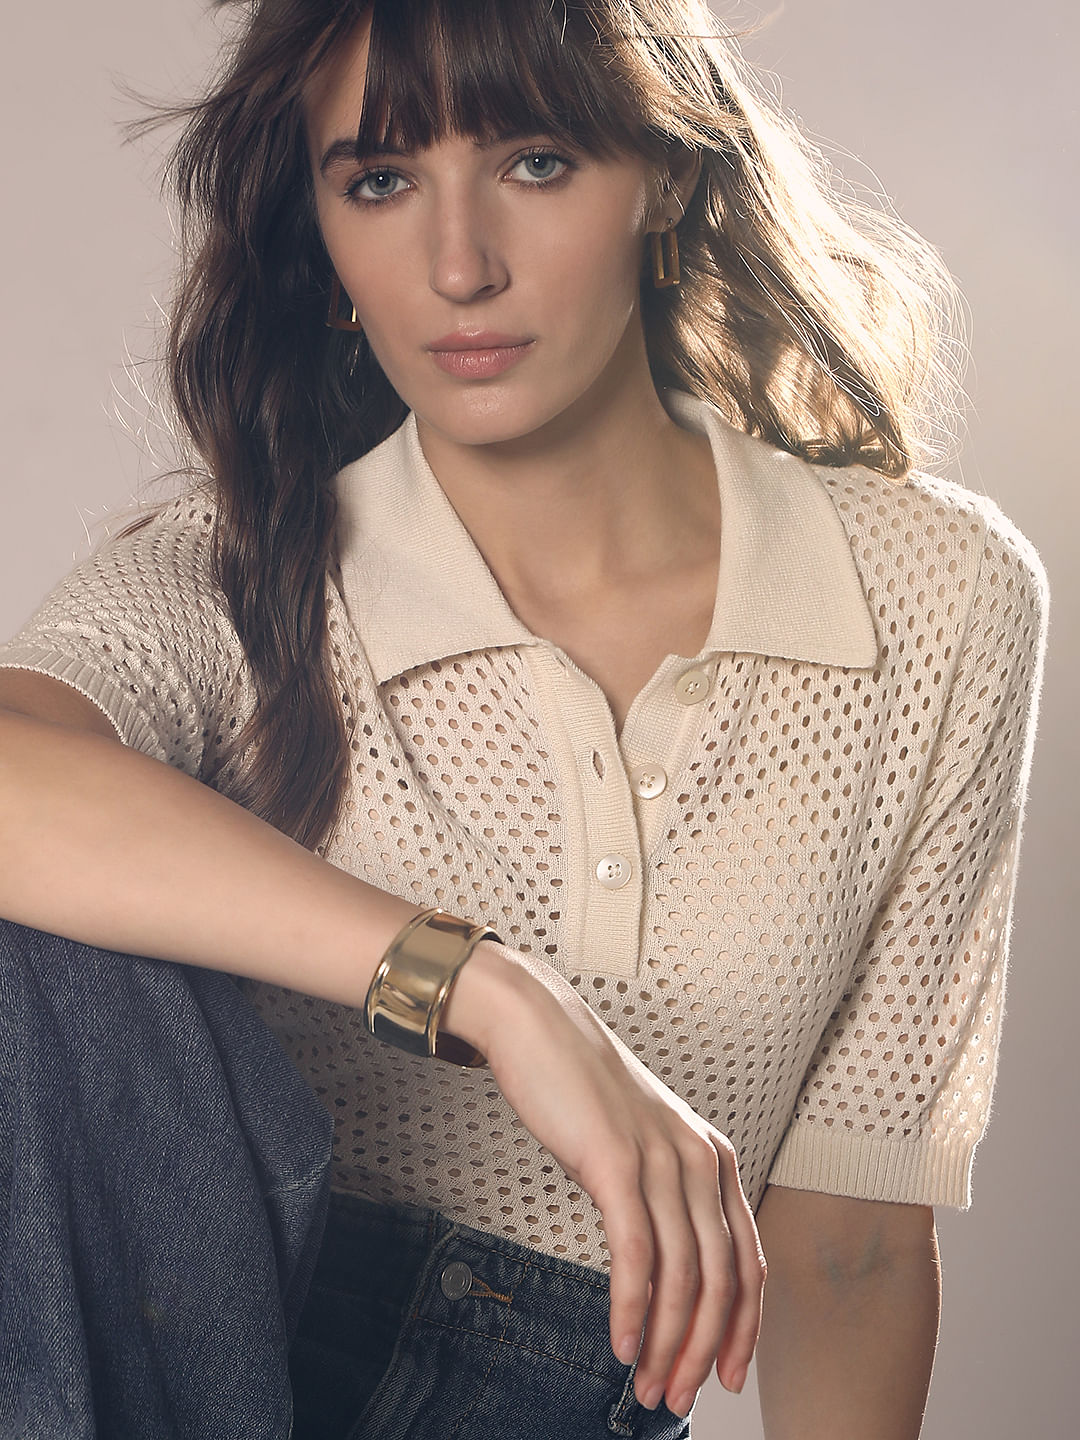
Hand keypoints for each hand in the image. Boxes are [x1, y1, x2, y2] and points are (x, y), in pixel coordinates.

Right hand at [469, 943, 766, 1415]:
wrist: (539, 1028)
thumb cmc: (583, 1091)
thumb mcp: (643, 1143)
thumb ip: (663, 1194)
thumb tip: (663, 1271)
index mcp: (714, 1158)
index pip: (749, 1263)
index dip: (743, 1329)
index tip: (726, 1377)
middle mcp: (699, 1160)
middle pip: (723, 1280)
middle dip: (703, 1351)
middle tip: (678, 1397)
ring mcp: (661, 1160)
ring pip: (683, 1276)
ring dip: (666, 1343)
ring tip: (647, 1386)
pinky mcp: (616, 1162)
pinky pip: (636, 1253)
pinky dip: (633, 1308)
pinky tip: (621, 1344)